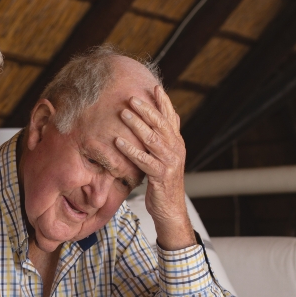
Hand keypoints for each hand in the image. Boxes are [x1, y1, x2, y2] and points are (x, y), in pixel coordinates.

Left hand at [114, 86, 194, 249]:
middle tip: (131, 97)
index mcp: (177, 143)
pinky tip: (118, 142)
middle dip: (146, 109)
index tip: (154, 86)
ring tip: (124, 113)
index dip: (164, 102)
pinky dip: (131, 150)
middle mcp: (176, 150)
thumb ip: (163, 141)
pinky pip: (144, 160)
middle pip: (161, 125)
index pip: (171, 118)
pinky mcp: (161, 176)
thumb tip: (162, 120)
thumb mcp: (165, 159)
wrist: (171, 210)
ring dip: (138, 125)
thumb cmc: (164, 183)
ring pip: (153, 139)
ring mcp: (170, 162)